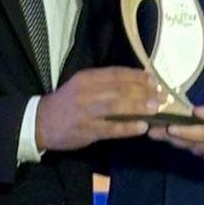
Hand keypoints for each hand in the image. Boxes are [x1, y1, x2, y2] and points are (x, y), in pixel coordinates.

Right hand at [36, 68, 163, 150]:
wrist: (41, 122)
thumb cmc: (67, 103)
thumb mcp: (82, 86)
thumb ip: (104, 83)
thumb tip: (135, 82)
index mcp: (86, 78)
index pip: (116, 74)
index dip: (137, 76)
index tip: (154, 80)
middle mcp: (87, 92)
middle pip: (120, 89)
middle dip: (143, 92)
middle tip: (162, 96)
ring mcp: (87, 112)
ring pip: (117, 107)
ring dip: (139, 107)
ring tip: (156, 109)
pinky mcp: (87, 131)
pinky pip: (111, 128)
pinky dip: (128, 128)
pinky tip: (142, 127)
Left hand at [149, 96, 203, 166]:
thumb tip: (196, 112)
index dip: (187, 131)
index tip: (170, 127)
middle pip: (195, 144)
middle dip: (173, 137)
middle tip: (153, 131)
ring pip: (194, 150)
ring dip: (176, 142)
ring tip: (157, 133)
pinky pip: (198, 154)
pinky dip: (185, 146)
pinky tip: (172, 139)